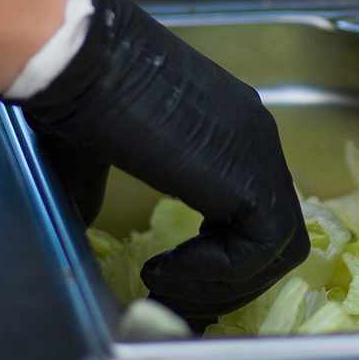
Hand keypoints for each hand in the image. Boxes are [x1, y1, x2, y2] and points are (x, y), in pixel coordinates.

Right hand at [16, 0, 308, 324]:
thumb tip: (87, 228)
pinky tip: (166, 269)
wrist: (83, 60)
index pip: (253, 205)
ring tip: (163, 286)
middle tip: (174, 299)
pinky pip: (262, 249)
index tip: (173, 278)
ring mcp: (260, 152)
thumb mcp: (93, 155)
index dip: (221, 256)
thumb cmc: (79, 93)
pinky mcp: (252, 174)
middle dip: (228, 281)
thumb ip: (102, 192)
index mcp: (228, 126)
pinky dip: (218, 273)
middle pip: (275, 232)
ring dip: (222, 285)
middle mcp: (255, 136)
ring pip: (278, 247)